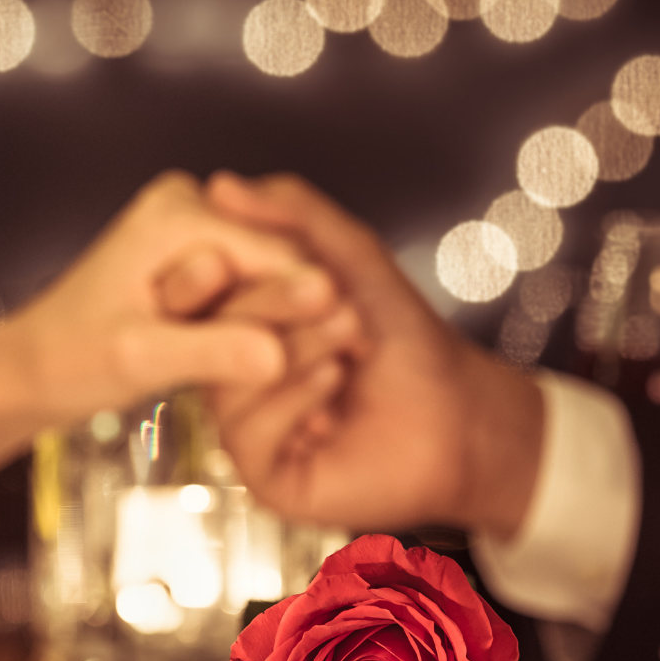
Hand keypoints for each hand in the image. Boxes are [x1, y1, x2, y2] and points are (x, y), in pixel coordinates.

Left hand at [0, 171, 345, 478]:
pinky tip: (278, 361)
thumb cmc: (70, 361)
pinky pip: (247, 287)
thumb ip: (213, 352)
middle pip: (276, 260)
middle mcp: (187, 205)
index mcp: (176, 214)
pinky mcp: (192, 257)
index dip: (312, 303)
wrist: (33, 369)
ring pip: (267, 276)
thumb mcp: (141, 359)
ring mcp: (191, 229)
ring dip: (281, 323)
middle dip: (297, 315)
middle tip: (340, 362)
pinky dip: (259, 324)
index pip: (275, 254)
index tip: (357, 345)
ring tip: (313, 368)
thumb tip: (283, 357)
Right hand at [205, 172, 543, 539]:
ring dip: (295, 346)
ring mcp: (247, 428)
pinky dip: (291, 399)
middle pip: (211, 333)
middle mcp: (234, 377)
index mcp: (242, 329)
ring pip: (228, 382)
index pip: (201, 292)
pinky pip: (246, 434)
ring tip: (350, 336)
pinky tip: (334, 381)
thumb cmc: (405, 339)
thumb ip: (292, 215)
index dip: (233, 269)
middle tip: (335, 295)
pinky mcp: (266, 475)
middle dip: (277, 303)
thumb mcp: (350, 257)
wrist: (459, 411)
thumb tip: (219, 185)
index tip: (284, 257)